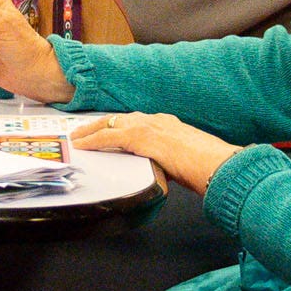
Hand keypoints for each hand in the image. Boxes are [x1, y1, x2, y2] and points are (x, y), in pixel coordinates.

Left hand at [70, 112, 239, 194]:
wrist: (212, 163)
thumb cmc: (205, 165)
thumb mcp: (182, 160)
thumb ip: (168, 162)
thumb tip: (161, 172)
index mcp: (167, 123)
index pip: (135, 121)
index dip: (118, 125)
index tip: (108, 128)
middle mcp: (155, 120)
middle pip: (119, 118)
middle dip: (99, 124)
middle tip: (84, 130)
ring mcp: (147, 126)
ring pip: (109, 124)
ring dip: (91, 131)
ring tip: (78, 138)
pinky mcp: (139, 137)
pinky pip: (108, 137)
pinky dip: (93, 140)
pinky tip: (82, 144)